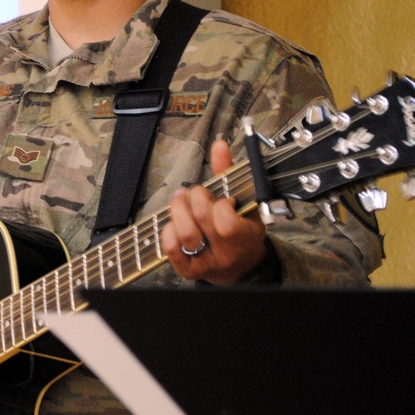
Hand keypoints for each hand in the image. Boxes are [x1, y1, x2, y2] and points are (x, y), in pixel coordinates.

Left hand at [162, 139, 267, 284]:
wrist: (240, 266)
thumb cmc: (241, 228)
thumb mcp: (244, 203)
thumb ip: (228, 173)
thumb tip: (219, 144)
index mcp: (246, 236)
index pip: (228, 222)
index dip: (219, 205)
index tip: (221, 199)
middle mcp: (227, 253)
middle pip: (202, 220)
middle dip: (194, 198)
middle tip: (194, 193)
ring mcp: (207, 263)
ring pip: (186, 234)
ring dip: (177, 210)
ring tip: (179, 200)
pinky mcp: (189, 270)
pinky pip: (172, 251)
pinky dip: (167, 231)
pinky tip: (172, 222)